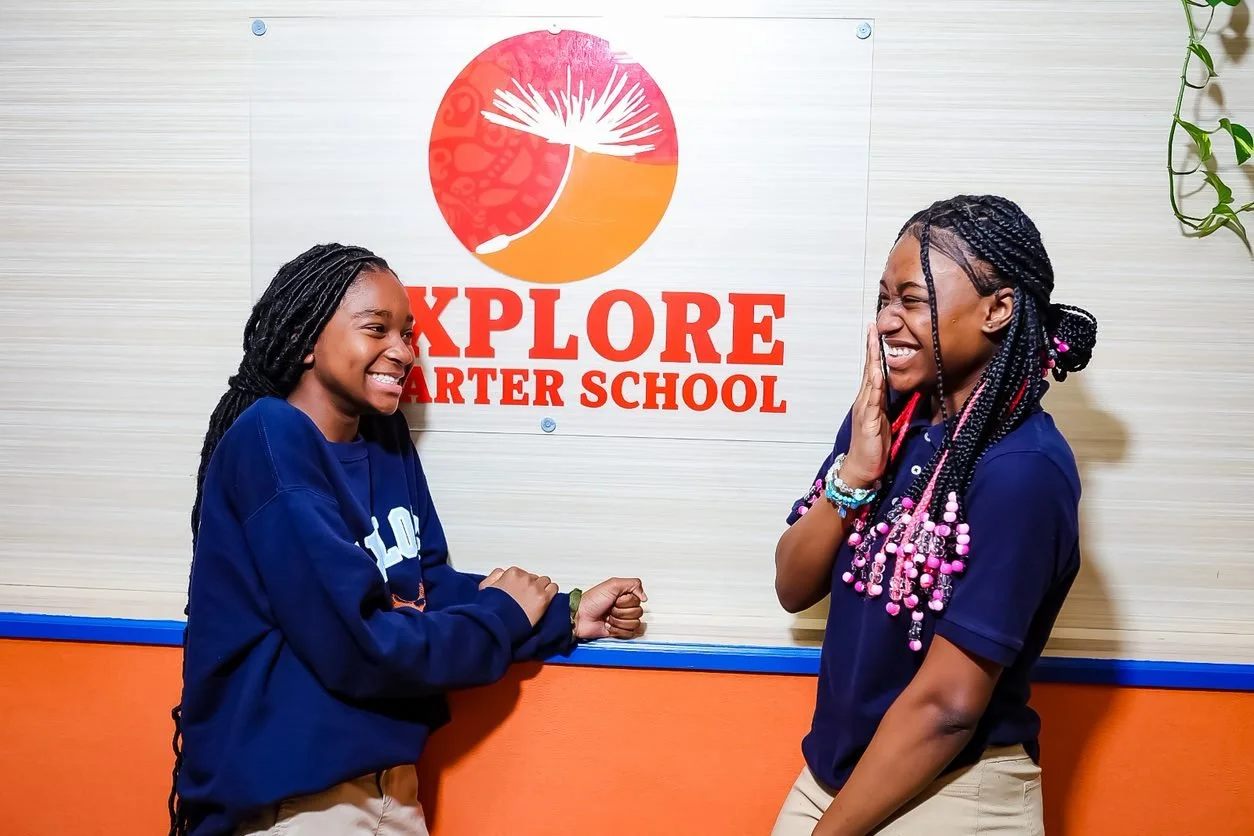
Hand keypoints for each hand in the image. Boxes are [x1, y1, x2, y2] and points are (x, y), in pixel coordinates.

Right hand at [483, 566, 557, 626]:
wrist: (497, 625)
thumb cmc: (490, 610)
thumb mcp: (485, 588)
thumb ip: (494, 577)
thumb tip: (501, 572)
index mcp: (512, 573)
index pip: (522, 574)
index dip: (521, 584)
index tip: (519, 593)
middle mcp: (525, 578)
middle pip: (534, 578)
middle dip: (531, 587)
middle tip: (526, 598)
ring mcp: (535, 588)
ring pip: (545, 581)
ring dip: (542, 589)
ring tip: (535, 600)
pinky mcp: (543, 598)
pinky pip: (553, 588)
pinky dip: (551, 593)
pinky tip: (545, 600)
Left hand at [575, 577, 646, 639]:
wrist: (580, 618)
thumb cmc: (591, 601)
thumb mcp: (612, 584)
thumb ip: (633, 584)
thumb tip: (644, 596)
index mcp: (623, 595)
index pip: (638, 600)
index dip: (626, 601)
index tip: (616, 599)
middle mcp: (624, 607)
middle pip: (638, 613)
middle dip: (622, 611)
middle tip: (610, 609)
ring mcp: (621, 620)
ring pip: (634, 624)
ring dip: (619, 621)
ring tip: (608, 617)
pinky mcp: (619, 631)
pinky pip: (629, 633)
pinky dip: (618, 630)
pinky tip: (609, 625)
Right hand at [841, 322, 890, 488]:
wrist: (861, 469)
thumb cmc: (873, 448)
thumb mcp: (883, 423)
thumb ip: (886, 406)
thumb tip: (895, 392)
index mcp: (869, 402)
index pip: (872, 372)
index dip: (874, 353)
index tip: (875, 334)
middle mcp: (865, 402)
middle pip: (869, 370)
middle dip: (871, 349)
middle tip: (872, 329)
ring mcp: (865, 411)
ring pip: (870, 381)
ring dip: (872, 362)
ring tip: (875, 344)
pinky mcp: (869, 422)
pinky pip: (872, 401)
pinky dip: (874, 386)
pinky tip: (877, 374)